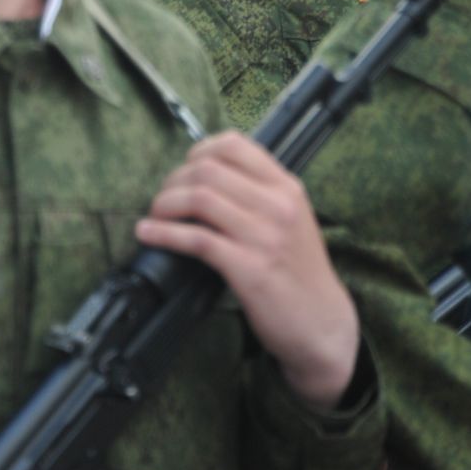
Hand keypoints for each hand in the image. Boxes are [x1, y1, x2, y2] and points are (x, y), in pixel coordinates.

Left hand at [134, 132, 358, 411]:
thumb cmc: (299, 272)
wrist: (322, 324)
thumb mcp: (291, 219)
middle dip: (173, 181)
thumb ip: (258, 193)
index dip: (198, 152)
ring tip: (155, 216)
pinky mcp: (250, 268)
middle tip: (163, 200)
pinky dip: (164, 234)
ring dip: (164, 205)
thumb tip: (204, 175)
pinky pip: (196, 239)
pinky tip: (148, 234)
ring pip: (198, 198)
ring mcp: (264, 237)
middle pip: (207, 170)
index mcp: (287, 188)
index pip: (234, 145)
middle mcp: (278, 206)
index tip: (184, 169)